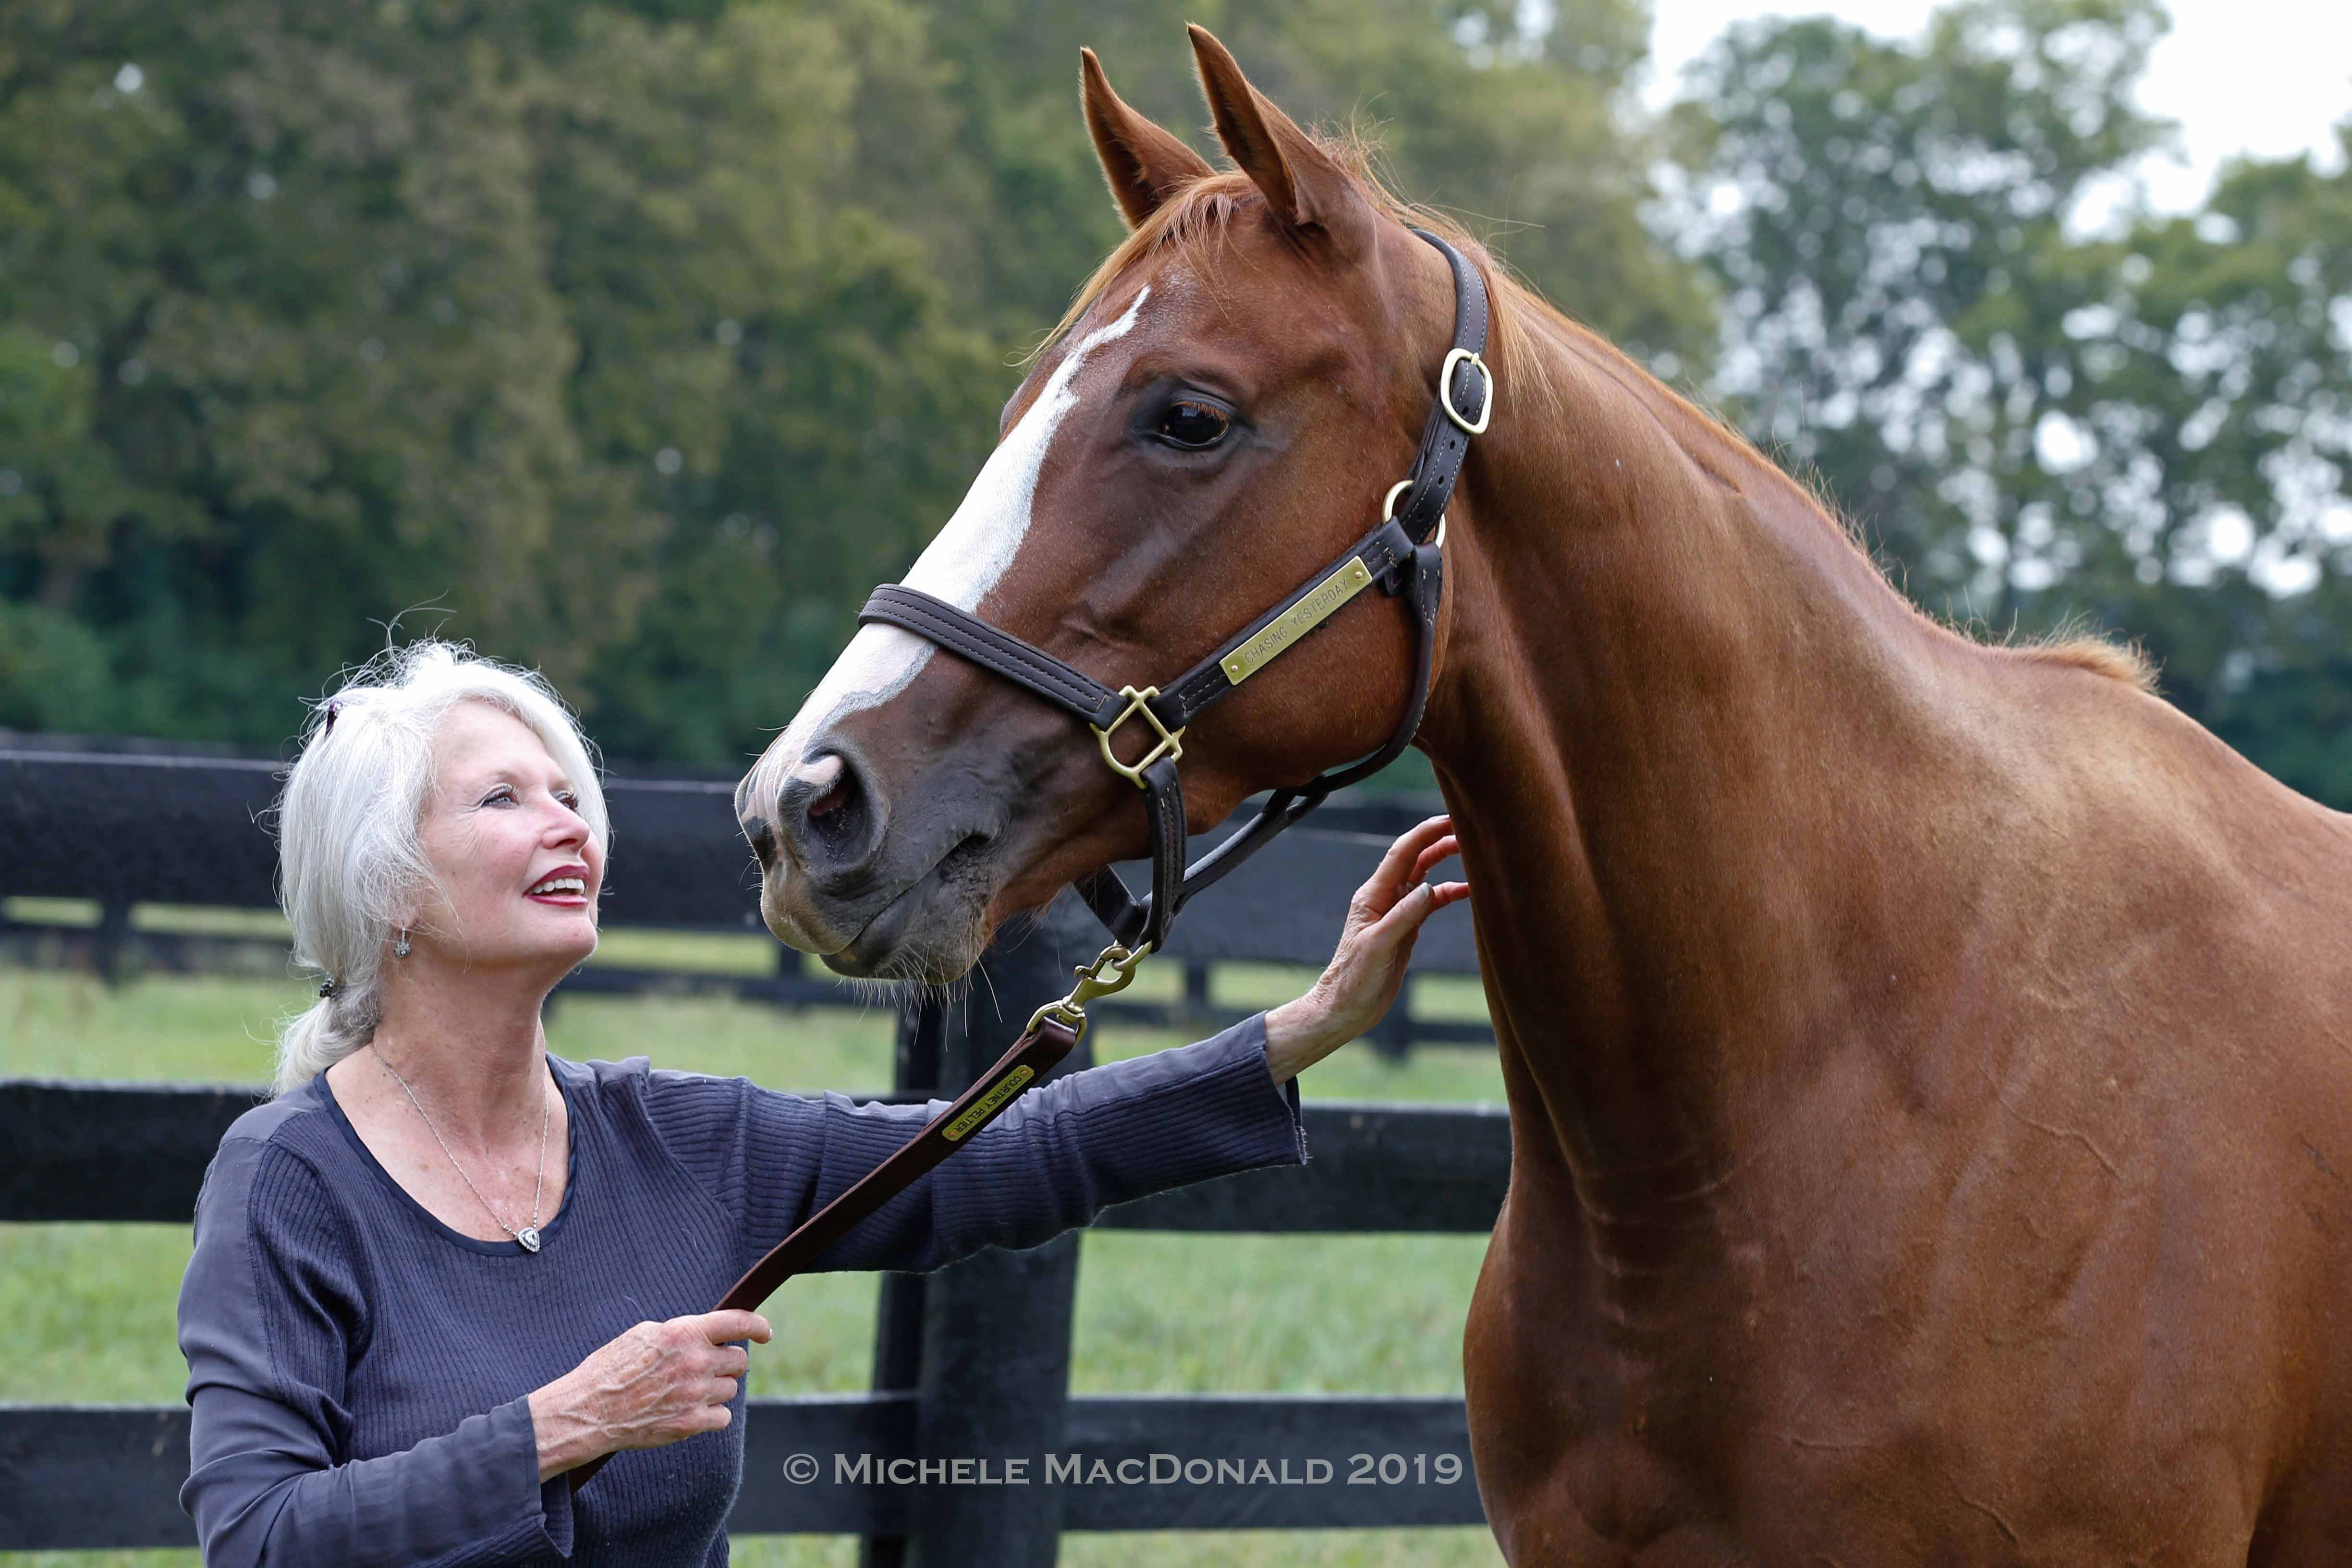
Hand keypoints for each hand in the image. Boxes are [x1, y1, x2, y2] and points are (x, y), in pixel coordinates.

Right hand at [528, 1309, 772, 1479]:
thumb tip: (705, 1334)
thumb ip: (680, 1332)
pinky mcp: (691, 1423)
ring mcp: (696, 1394)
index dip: (758, 1326)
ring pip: (730, 1389)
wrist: (589, 1411)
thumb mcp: (644, 1334)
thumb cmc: (610, 1369)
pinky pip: (723, 1417)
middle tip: (704, 1367)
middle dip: (726, 1362)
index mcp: (684, 1333)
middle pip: (739, 1360)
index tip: (765, 1333)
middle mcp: (695, 1362)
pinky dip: (712, 1415)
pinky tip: (690, 1410)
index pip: (739, 1322)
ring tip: (687, 1390)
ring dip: (716, 1388)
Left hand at [1261, 815, 1467, 1081]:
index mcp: (1373, 895)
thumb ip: (1403, 916)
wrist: (1347, 1008)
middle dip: (1439, 840)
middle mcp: (1385, 897)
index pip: (1402, 854)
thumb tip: (1429, 887)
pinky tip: (1469, 891)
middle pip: (1415, 859)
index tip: (1449, 819)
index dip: (1425, 833)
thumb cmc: (1355, 979)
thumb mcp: (1378, 946)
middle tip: (1468, 829)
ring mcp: (1396, 912)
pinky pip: (1430, 903)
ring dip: (1445, 863)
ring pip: (1425, 877)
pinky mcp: (1406, 928)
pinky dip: (1449, 893)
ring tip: (1473, 852)